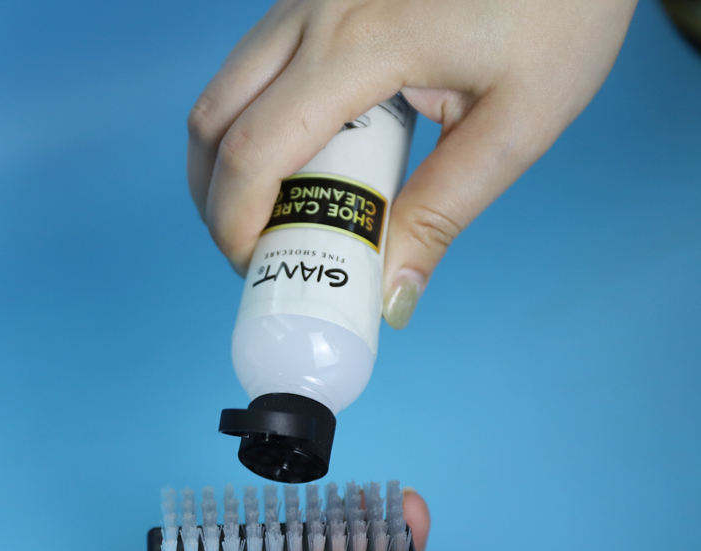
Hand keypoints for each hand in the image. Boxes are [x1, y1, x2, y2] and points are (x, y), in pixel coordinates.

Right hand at [187, 0, 636, 327]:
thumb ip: (443, 212)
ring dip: (228, 163)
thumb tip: (390, 297)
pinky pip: (253, 67)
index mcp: (362, 44)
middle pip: (213, 121)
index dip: (236, 225)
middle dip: (216, 202)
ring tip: (271, 214)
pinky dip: (250, 125)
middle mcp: (315, 9)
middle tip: (257, 250)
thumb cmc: (562, 10)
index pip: (254, 151)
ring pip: (223, 90)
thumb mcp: (515, 124)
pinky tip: (294, 158)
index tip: (257, 268)